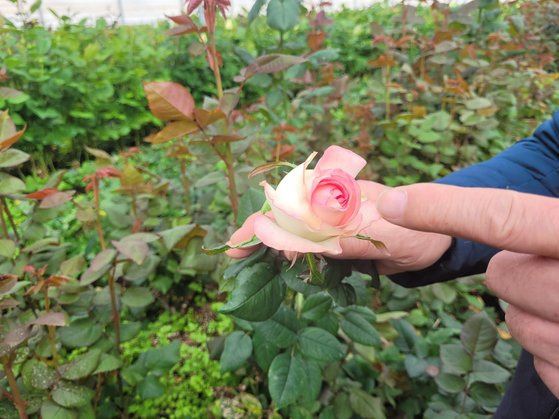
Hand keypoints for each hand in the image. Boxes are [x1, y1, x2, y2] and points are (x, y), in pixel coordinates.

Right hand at [227, 180, 452, 274]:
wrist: (435, 244)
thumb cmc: (415, 231)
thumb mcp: (388, 235)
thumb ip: (352, 239)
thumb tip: (315, 248)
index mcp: (338, 195)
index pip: (291, 204)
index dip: (262, 222)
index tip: (237, 242)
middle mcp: (330, 208)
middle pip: (285, 218)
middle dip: (259, 236)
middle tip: (233, 258)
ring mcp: (332, 227)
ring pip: (294, 236)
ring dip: (273, 250)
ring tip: (250, 268)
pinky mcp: (338, 244)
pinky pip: (309, 252)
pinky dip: (294, 261)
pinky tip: (282, 270)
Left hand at [374, 183, 558, 397]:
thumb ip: (542, 222)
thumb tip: (467, 212)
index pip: (509, 218)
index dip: (444, 209)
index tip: (393, 203)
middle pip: (503, 277)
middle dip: (517, 271)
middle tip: (555, 268)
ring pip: (517, 323)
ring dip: (537, 314)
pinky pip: (544, 367)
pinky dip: (555, 353)